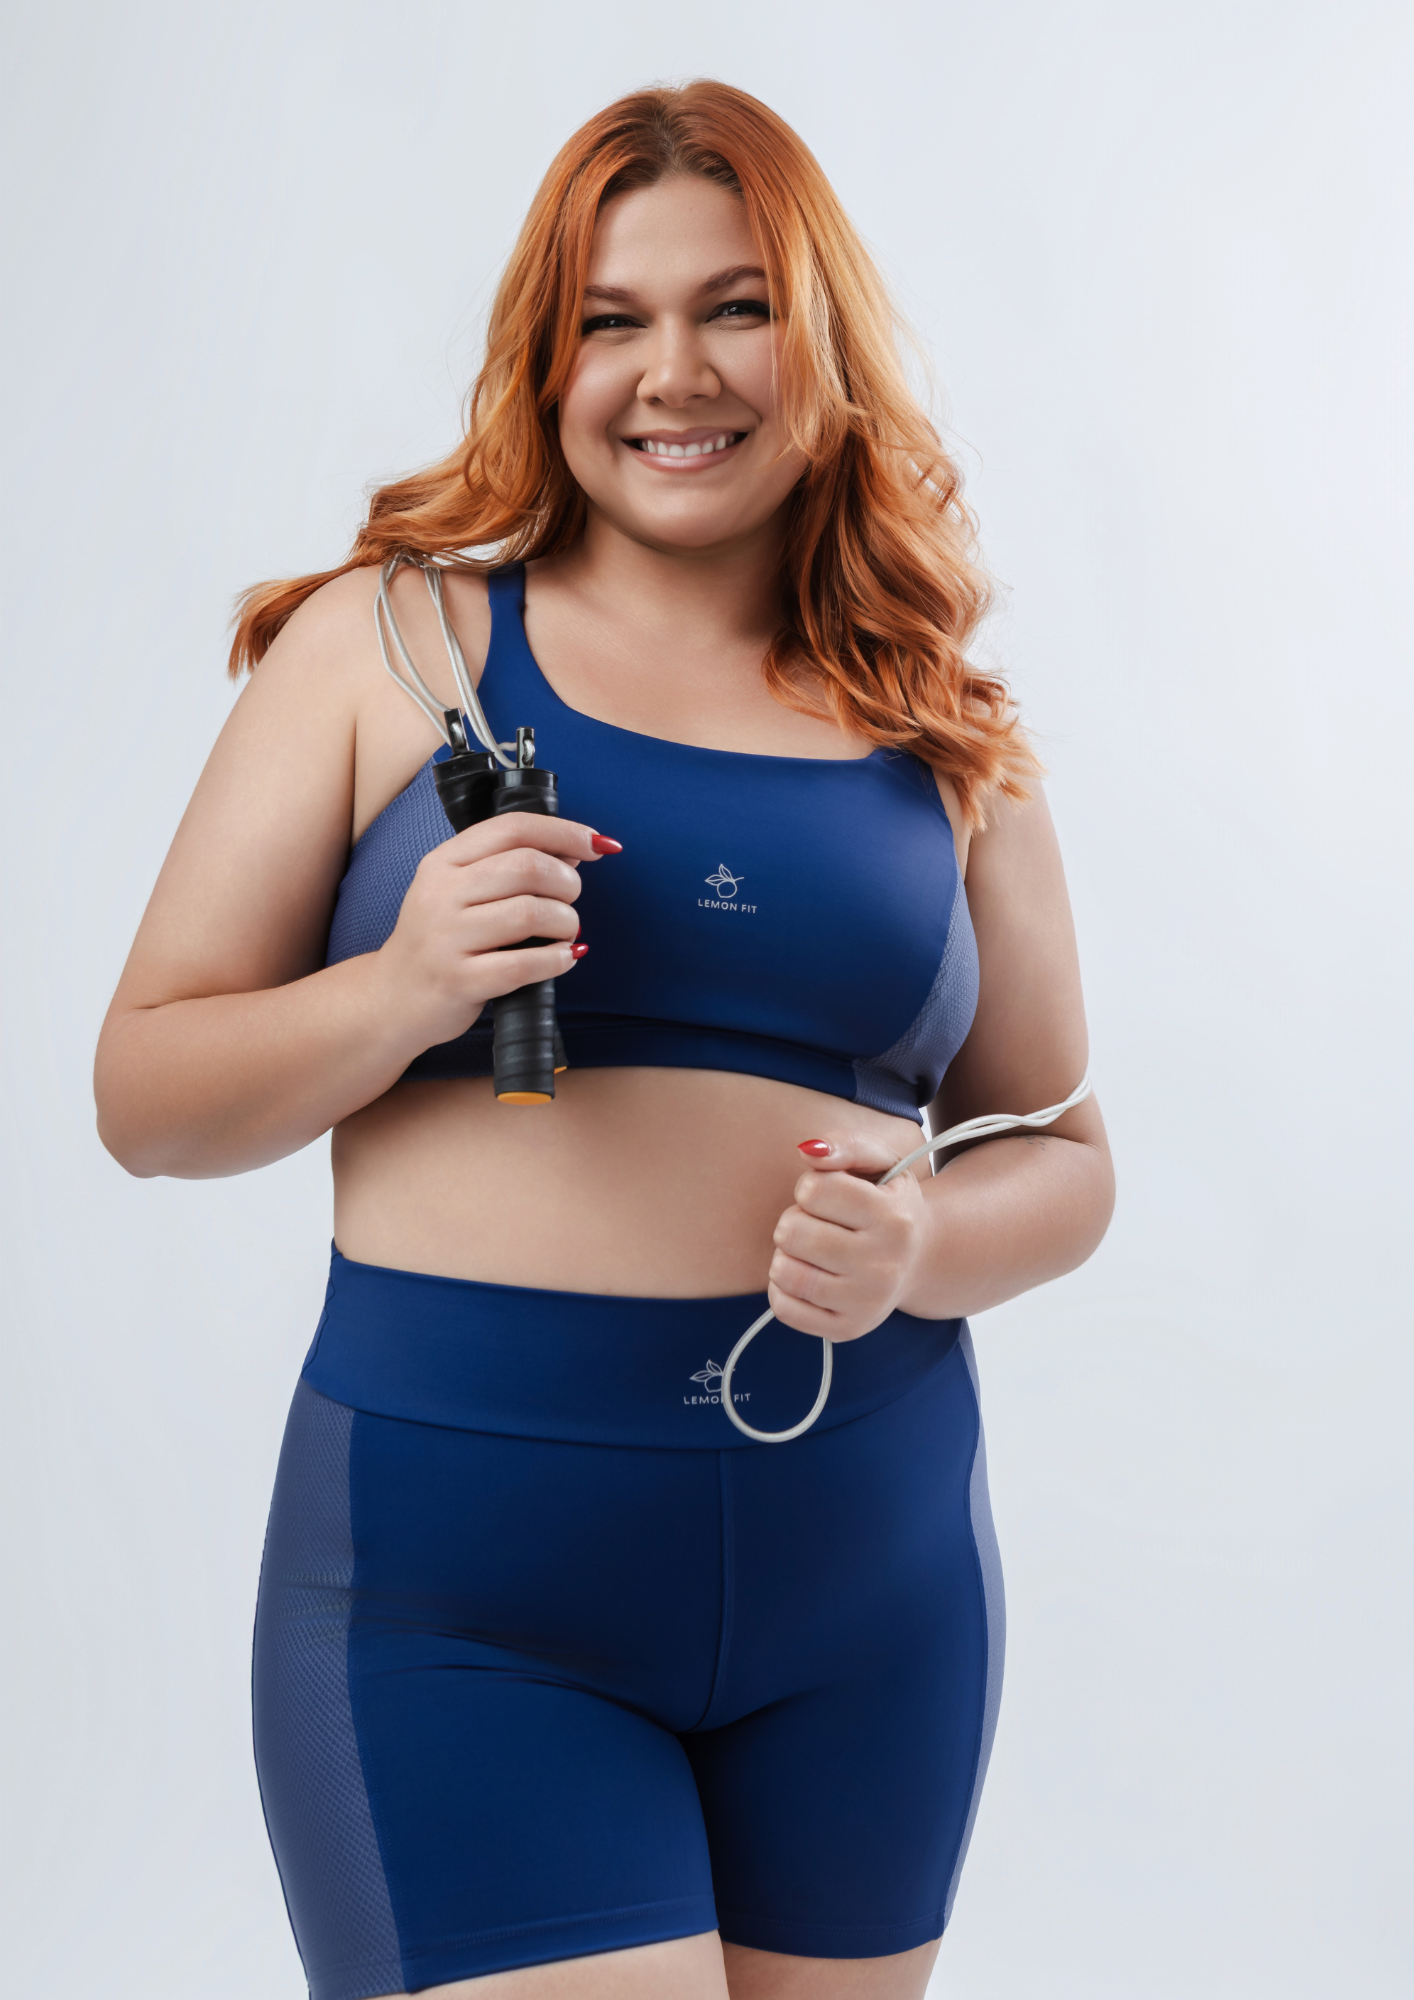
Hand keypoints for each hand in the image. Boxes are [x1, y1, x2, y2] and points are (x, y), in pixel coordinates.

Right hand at [373, 812, 616, 1049]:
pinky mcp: (459, 980)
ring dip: (566, 922)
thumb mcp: (458, 893)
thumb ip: (508, 868)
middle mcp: (441, 894)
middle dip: (567, 882)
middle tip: (570, 901)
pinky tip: (563, 958)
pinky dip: (556, 960)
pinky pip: (524, 964)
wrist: (393, 998)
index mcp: (443, 862)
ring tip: (565, 933)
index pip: (512, 829)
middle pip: (528, 867)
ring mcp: (447, 938)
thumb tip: (574, 853)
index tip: (596, 845)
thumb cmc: (438, 942)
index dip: (564, 833)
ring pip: (531, 913)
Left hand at [768, 1131, 925, 1341]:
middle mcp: (884, 1264)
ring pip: (785, 1272)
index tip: (826, 1194)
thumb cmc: (888, 1203)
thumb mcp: (881, 1162)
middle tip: (817, 1223)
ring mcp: (867, 1302)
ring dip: (785, 1254)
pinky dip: (782, 1289)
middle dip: (795, 1220)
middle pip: (792, 1232)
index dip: (809, 1187)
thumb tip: (807, 1151)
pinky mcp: (848, 1329)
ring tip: (809, 1249)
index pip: (814, 1190)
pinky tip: (806, 1274)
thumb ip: (846, 1146)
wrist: (921, 1258)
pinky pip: (785, 1308)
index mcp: (893, 1217)